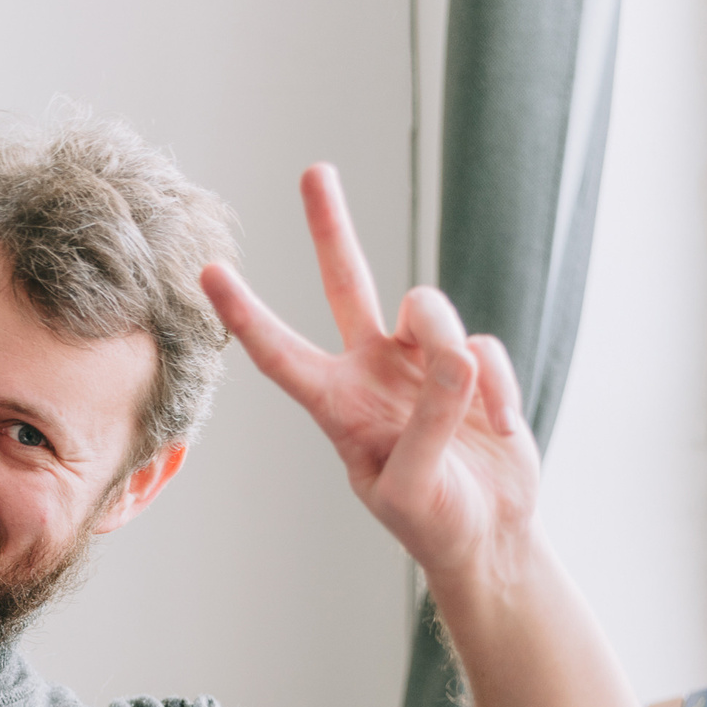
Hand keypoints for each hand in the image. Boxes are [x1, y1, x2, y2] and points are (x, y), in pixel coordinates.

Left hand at [200, 164, 536, 594]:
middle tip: (314, 171)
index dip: (244, 315)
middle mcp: (372, 371)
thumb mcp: (414, 486)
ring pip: (430, 309)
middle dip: (332, 227)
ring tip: (476, 416)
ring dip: (454, 356)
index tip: (208, 274)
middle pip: (348, 283)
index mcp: (338, 406)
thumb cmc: (433, 522)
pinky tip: (499, 429)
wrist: (490, 535)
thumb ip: (427, 420)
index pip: (281, 354)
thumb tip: (455, 353)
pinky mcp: (472, 363)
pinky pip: (484, 346)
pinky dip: (498, 390)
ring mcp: (422, 362)